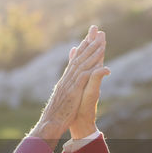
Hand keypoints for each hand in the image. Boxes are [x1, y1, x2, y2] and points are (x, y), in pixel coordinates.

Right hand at [30, 26, 106, 144]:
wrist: (50, 124)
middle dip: (88, 42)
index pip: (76, 60)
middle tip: (96, 28)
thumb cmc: (57, 113)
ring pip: (83, 63)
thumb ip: (67, 85)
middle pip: (79, 57)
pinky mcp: (73, 92)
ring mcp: (70, 84)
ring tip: (101, 39)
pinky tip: (100, 62)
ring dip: (92, 51)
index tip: (89, 36)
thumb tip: (69, 79)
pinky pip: (84, 77)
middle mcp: (67, 78)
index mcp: (66, 79)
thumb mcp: (63, 96)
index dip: (83, 47)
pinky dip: (92, 68)